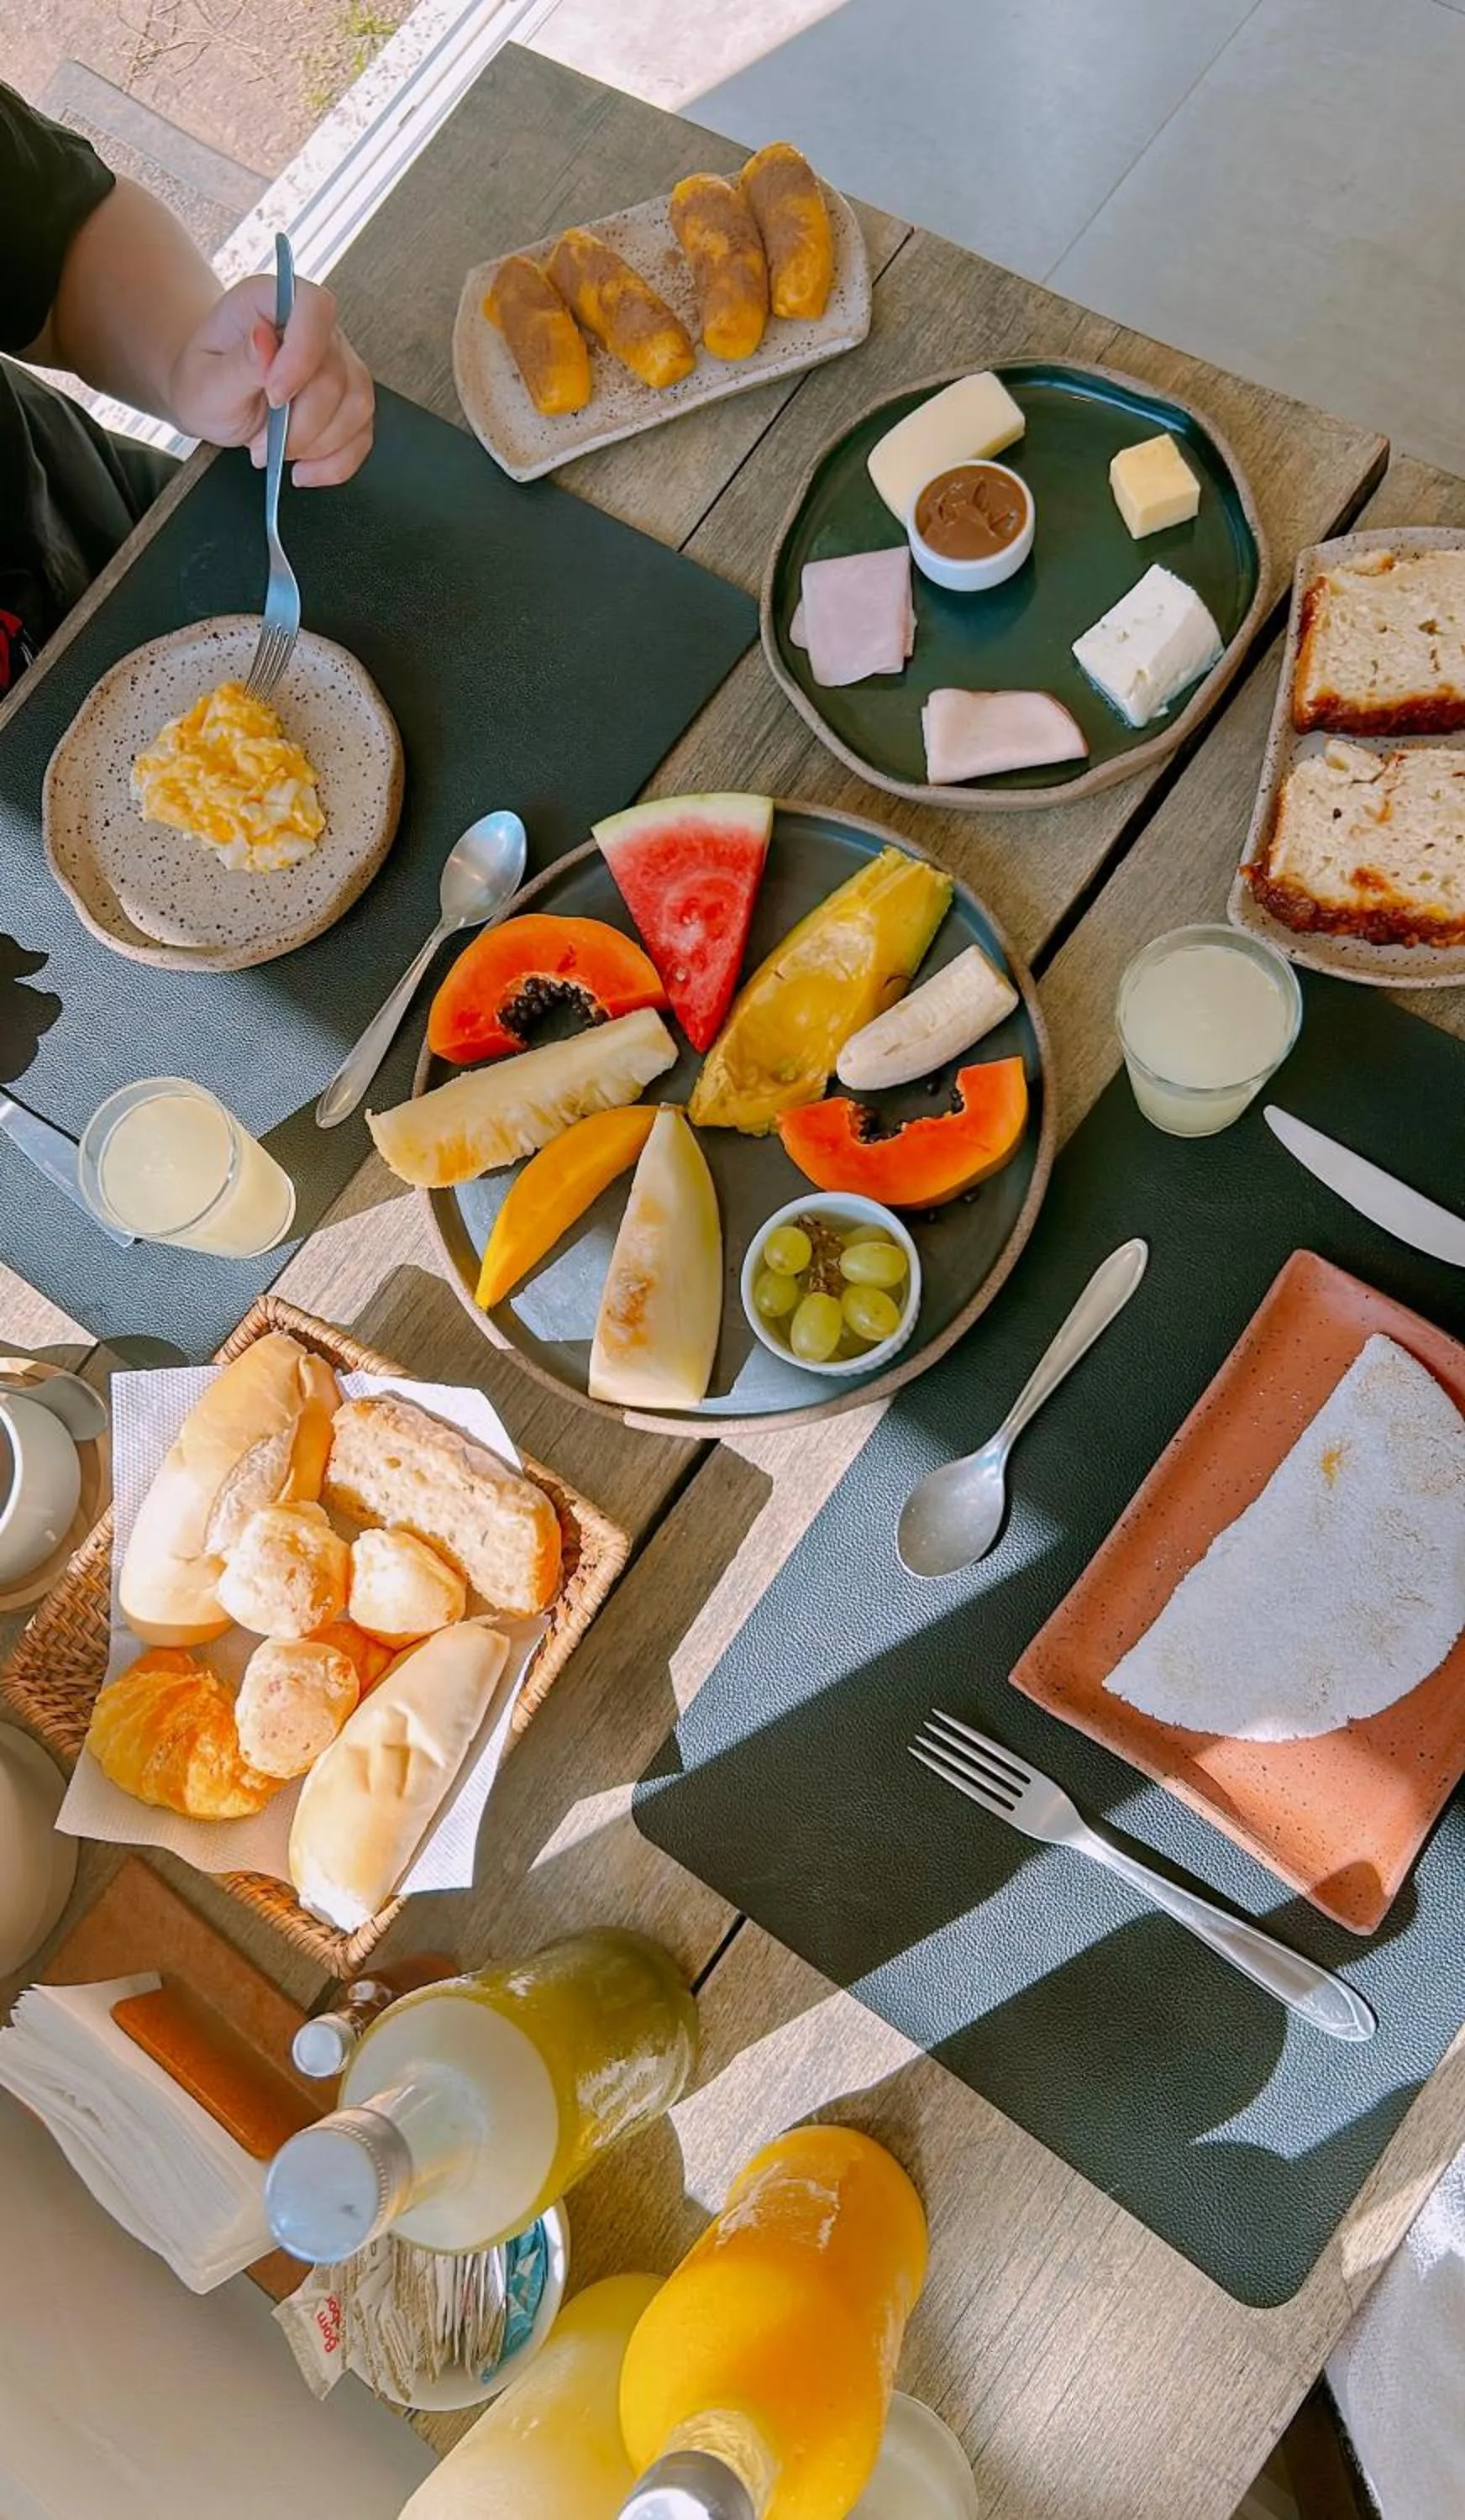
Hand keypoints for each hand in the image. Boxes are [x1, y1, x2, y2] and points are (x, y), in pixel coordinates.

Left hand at [167, 273, 374, 486]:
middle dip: (299, 425)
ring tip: (274, 453)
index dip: (303, 354)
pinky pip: (362, 436)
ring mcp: (341, 364)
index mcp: (274, 301)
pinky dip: (334, 464)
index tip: (275, 396)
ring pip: (355, 408)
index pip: (314, 308)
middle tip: (259, 445)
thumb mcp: (204, 381)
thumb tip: (265, 343)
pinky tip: (304, 470)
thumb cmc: (205, 383)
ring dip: (315, 446)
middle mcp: (316, 327)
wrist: (213, 399)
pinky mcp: (350, 402)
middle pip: (335, 376)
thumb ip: (237, 365)